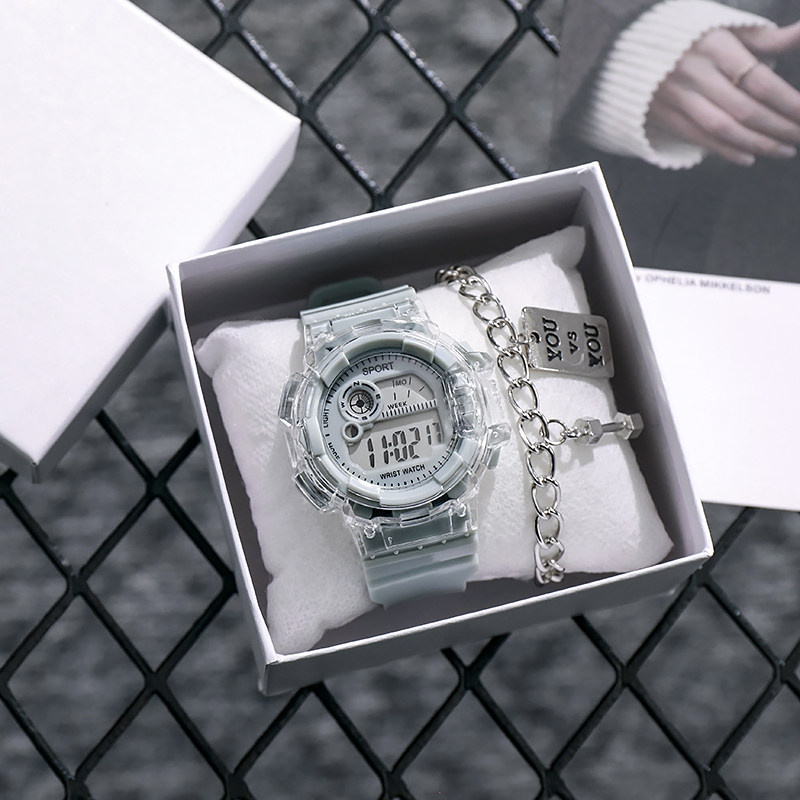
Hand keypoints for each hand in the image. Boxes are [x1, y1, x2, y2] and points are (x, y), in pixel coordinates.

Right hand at [646, 21, 799, 164]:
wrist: (633, 49)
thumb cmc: (691, 37)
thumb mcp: (727, 29)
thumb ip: (766, 38)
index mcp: (715, 47)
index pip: (759, 81)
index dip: (786, 102)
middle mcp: (695, 74)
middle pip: (744, 109)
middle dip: (778, 127)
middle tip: (799, 136)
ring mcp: (677, 98)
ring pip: (723, 129)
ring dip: (757, 144)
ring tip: (783, 151)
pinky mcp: (664, 117)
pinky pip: (699, 139)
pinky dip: (726, 151)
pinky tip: (749, 157)